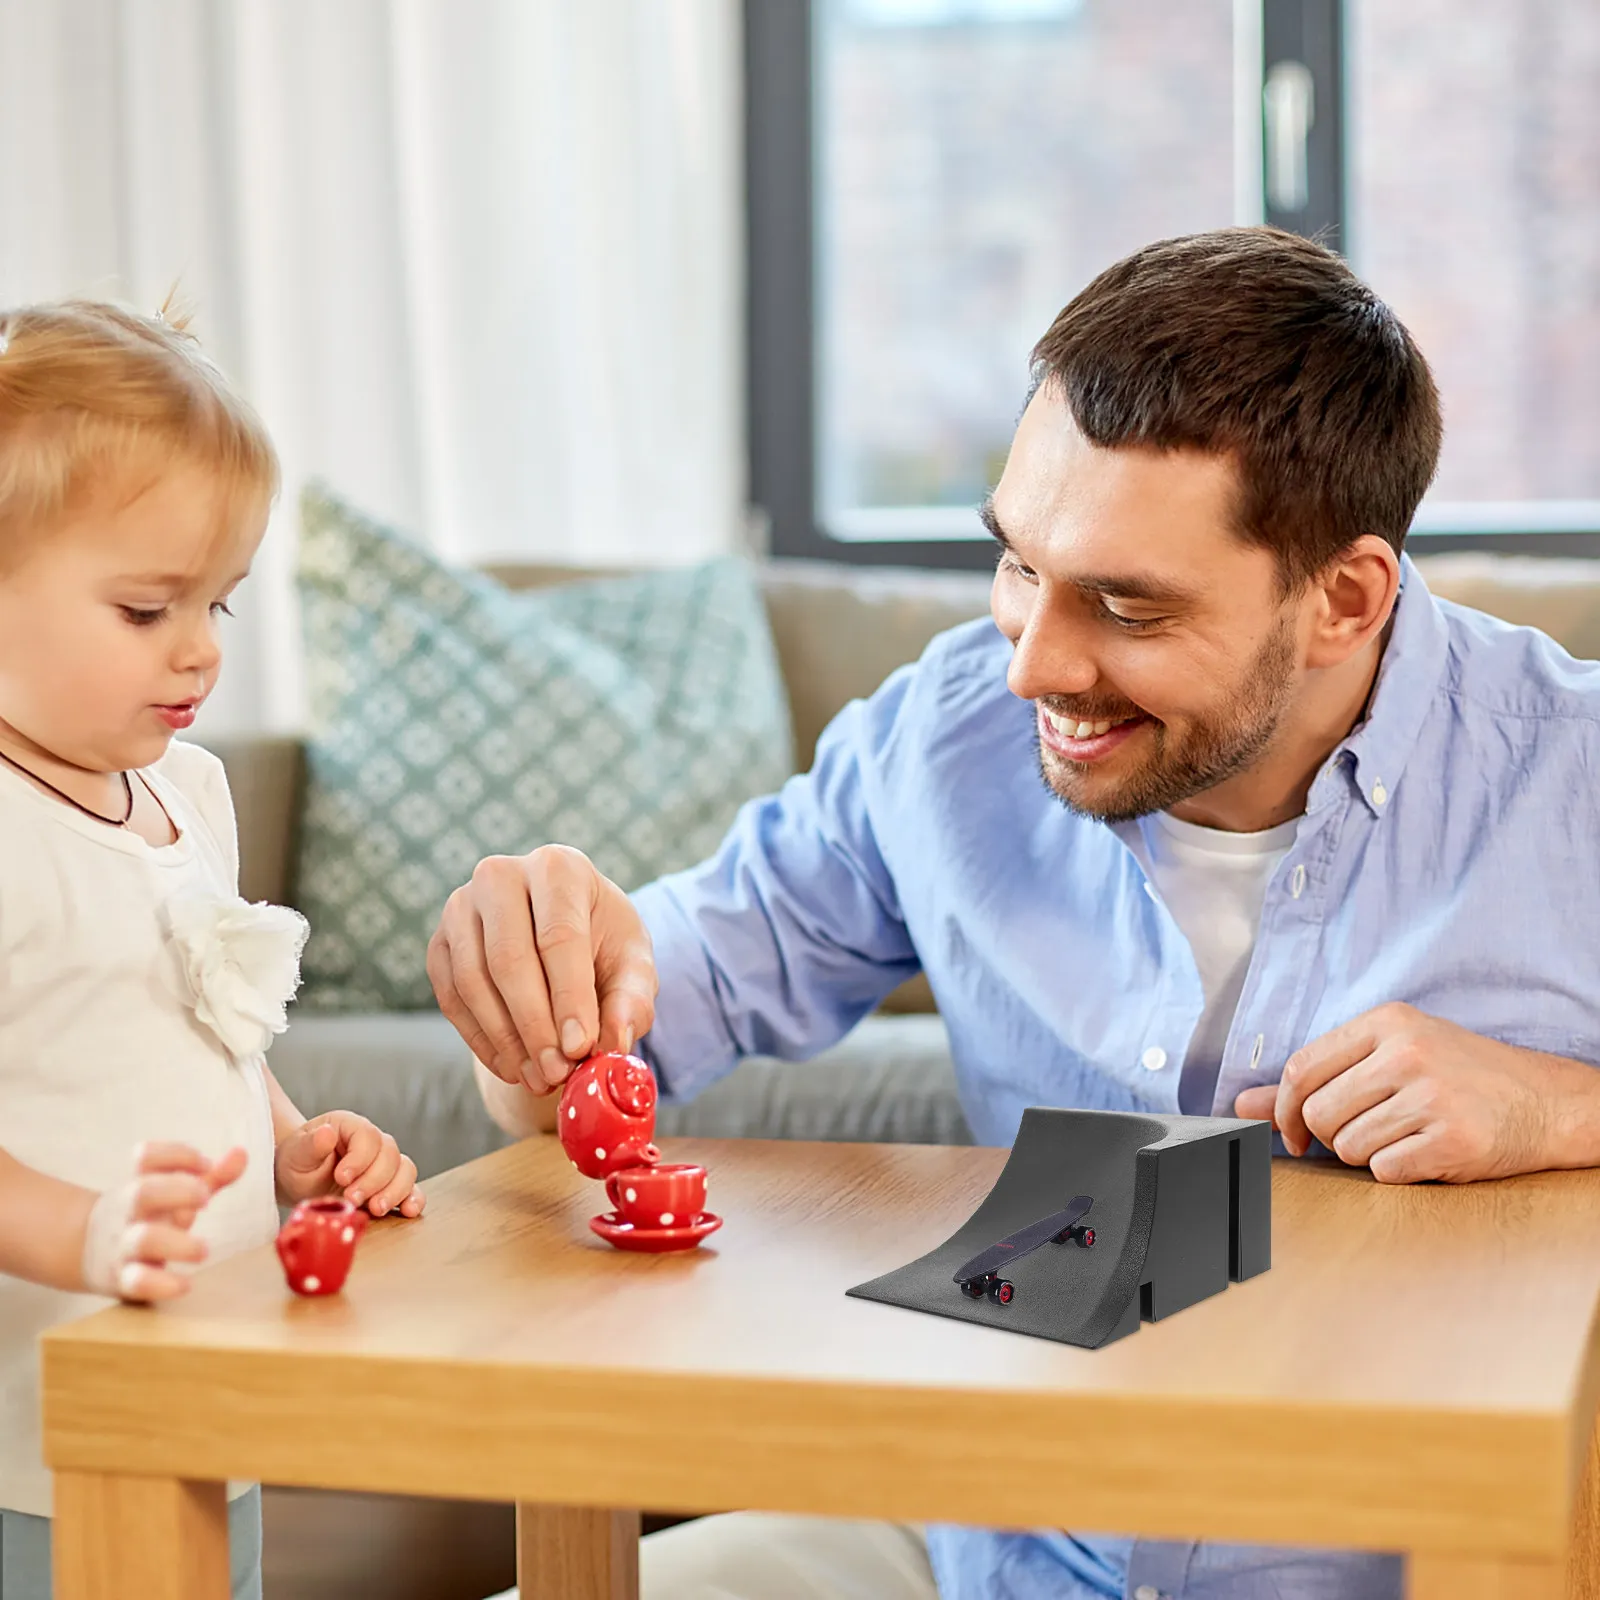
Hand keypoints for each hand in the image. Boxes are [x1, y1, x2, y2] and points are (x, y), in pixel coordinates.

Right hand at [81, 1142, 247, 1301]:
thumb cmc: (146, 1215)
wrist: (84, 1249)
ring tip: (204, 1250)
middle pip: (142, 1193)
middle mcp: (128, 1211)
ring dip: (177, 1243)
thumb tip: (242, 1153)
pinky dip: (160, 1284)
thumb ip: (210, 1177)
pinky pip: (136, 1281)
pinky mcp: (122, 1279)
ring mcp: (123, 1245)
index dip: (178, 1155)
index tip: (206, 1164)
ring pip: (142, 1240)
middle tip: (206, 1198)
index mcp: (140, 1184)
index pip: (146, 1157)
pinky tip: (184, 1285)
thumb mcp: (173, 1194)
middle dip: (178, 1191)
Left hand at [275, 1111, 424, 1217]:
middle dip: (373, 1180)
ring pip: (405, 1170)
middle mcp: (373, 1142)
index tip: (341, 1178)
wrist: (298, 1179)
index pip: (369, 1136)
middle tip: (351, 1198)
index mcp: (351, 1126)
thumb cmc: (297, 1162)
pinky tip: (407, 1211)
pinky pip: (411, 1188)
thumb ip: (311, 1144)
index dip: (360, 1158)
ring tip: (375, 1209)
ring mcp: (384, 1164)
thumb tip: (326, 1134)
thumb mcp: (296, 1153)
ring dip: (394, 1191)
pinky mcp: (389, 1186)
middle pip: (390, 1155)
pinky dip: (413, 1199)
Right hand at [427, 845, 657, 1092]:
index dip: (569, 997)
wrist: (560, 936)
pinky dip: (482, 1041)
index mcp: (558, 867)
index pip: (559, 935)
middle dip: (535, 1026)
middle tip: (557, 1073)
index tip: (580, 1048)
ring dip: (507, 1041)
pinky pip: (452, 999)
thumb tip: (613, 1043)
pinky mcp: (438, 943)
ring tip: (540, 1078)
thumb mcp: (632, 964)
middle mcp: (500, 875)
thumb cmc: (601, 944)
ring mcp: (460, 907)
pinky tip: (514, 1067)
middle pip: (509, 958)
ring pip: (473, 982)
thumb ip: (632, 1000)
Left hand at [1233, 1003, 1589, 1183]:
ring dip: (1365, 1153)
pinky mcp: (1452, 1140)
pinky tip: (1423, 1152)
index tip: (1293, 1132)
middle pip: (1320, 1113)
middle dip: (1328, 1137)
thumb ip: (1314, 1078)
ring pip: (1348, 1146)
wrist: (1545, 1102)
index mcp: (1386, 1022)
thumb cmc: (1459, 1076)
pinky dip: (1396, 1170)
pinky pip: (1384, 1170)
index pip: (1301, 1068)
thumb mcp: (1390, 1056)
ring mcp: (1431, 1096)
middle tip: (1360, 1134)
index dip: (1285, 1109)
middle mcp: (1407, 1053)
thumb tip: (1240, 1103)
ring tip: (1401, 1137)